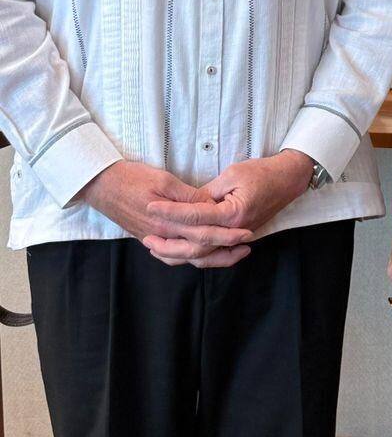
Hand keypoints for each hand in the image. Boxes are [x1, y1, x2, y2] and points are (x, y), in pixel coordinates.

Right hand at [81, 160, 252, 267]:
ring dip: (211, 258)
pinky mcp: (148, 237)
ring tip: (232, 253)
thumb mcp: (164, 180)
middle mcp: (162, 236)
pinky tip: (200, 255)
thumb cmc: (131, 178)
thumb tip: (210, 205)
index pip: (203, 233)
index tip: (247, 230)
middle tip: (247, 244)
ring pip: (186, 258)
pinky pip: (172, 256)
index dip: (227, 234)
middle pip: (198, 251)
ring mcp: (154, 239)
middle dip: (225, 249)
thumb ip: (188, 196)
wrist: (100, 185)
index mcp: (168, 222)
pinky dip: (188, 258)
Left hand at [145, 150, 313, 258]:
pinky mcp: (237, 236)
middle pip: (196, 244)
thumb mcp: (232, 174)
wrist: (289, 179)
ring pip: (204, 254)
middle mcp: (235, 230)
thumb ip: (208, 192)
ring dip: (179, 254)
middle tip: (146, 237)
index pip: (195, 216)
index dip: (171, 211)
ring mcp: (237, 236)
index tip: (150, 205)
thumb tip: (187, 203)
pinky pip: (213, 252)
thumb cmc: (263, 172)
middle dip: (168, 242)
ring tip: (157, 249)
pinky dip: (196, 255)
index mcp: (233, 213)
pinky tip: (180, 253)